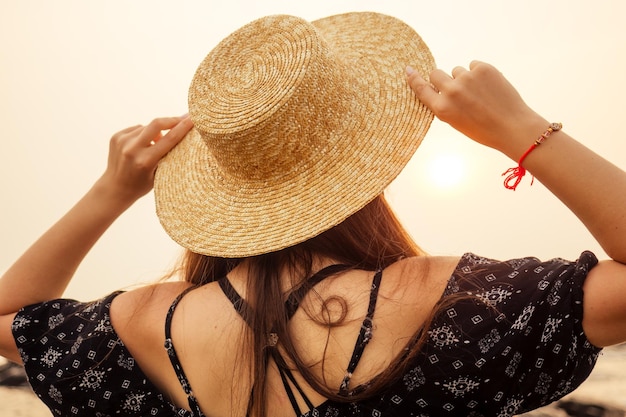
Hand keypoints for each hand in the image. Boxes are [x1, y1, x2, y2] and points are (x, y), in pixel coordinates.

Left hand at [99, 115, 192, 202]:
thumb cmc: (141, 185)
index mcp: (145, 161)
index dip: (183, 127)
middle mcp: (132, 149)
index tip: (192, 118)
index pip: (169, 139)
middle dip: (171, 120)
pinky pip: (137, 129)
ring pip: (147, 127)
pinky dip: (144, 134)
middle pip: (156, 124)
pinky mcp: (116, 137)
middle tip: (182, 118)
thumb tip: (181, 132)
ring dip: (156, 132)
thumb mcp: (159, 174)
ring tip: (157, 143)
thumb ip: (168, 155)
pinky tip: (142, 145)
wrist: (115, 188)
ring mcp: (122, 141)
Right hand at [407, 61, 546, 158]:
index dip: (414, 79)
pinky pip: (473, 65)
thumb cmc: (484, 130)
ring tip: (479, 93)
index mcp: (442, 109)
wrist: (512, 126)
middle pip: (436, 73)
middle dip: (442, 79)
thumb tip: (439, 87)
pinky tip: (488, 86)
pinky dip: (478, 73)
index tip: (408, 70)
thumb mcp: (456, 122)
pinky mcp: (483, 68)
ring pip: (457, 71)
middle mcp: (451, 91)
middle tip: (456, 88)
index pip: (422, 89)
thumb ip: (445, 105)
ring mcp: (467, 78)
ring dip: (464, 78)